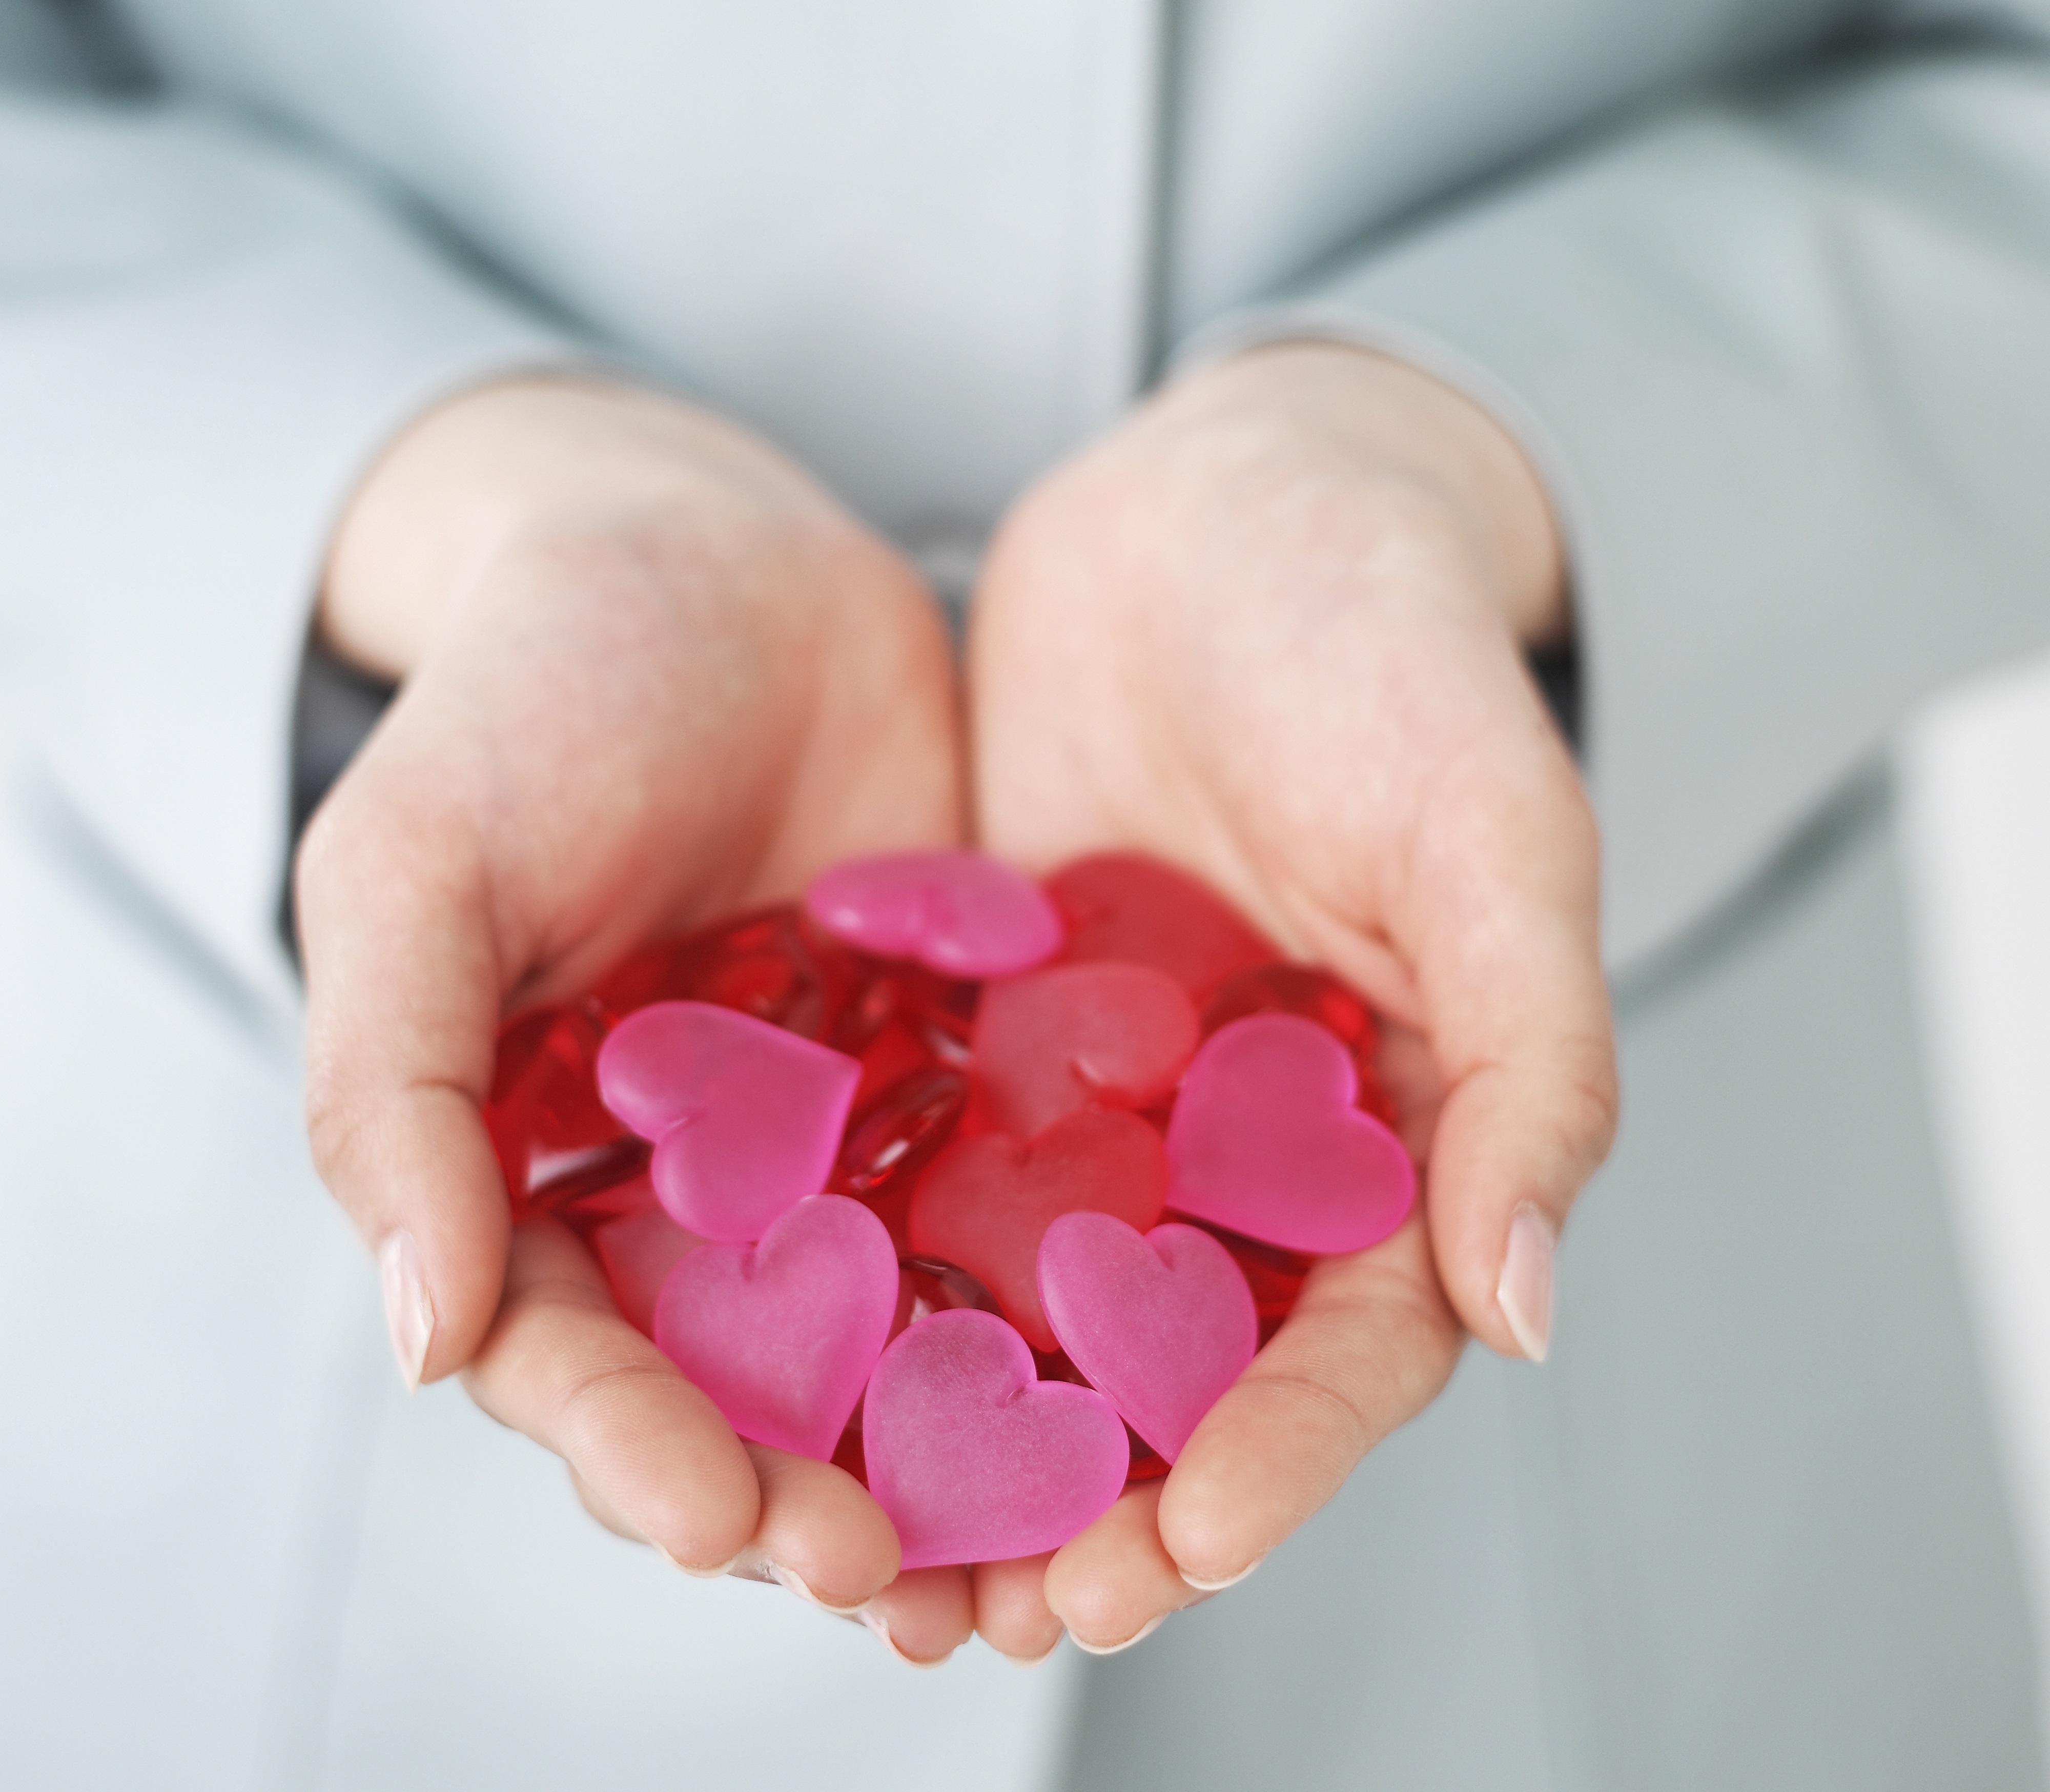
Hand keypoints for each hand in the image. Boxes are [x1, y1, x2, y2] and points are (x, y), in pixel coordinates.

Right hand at [295, 376, 976, 1660]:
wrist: (707, 551)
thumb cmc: (528, 695)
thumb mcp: (416, 869)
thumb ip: (397, 1089)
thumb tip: (420, 1336)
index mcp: (540, 1173)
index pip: (576, 1358)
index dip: (639, 1451)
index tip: (724, 1519)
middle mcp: (697, 1190)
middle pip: (753, 1389)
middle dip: (819, 1495)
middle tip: (904, 1585)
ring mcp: (843, 1138)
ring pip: (903, 1336)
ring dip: (961, 1459)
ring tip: (1042, 1554)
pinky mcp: (967, 1067)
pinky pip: (1024, 1201)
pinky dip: (1076, 1299)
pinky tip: (1148, 1373)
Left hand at [965, 343, 1617, 1653]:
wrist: (1232, 500)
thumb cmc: (1394, 648)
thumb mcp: (1492, 832)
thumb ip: (1532, 1061)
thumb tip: (1528, 1312)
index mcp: (1388, 1128)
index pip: (1347, 1345)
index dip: (1279, 1461)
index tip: (1182, 1553)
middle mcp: (1239, 1143)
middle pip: (1176, 1370)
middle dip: (1099, 1503)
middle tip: (998, 1617)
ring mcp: (1102, 1093)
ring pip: (1032, 1308)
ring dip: (963, 1438)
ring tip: (873, 1556)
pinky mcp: (980, 1022)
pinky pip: (915, 1167)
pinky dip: (861, 1274)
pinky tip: (772, 1357)